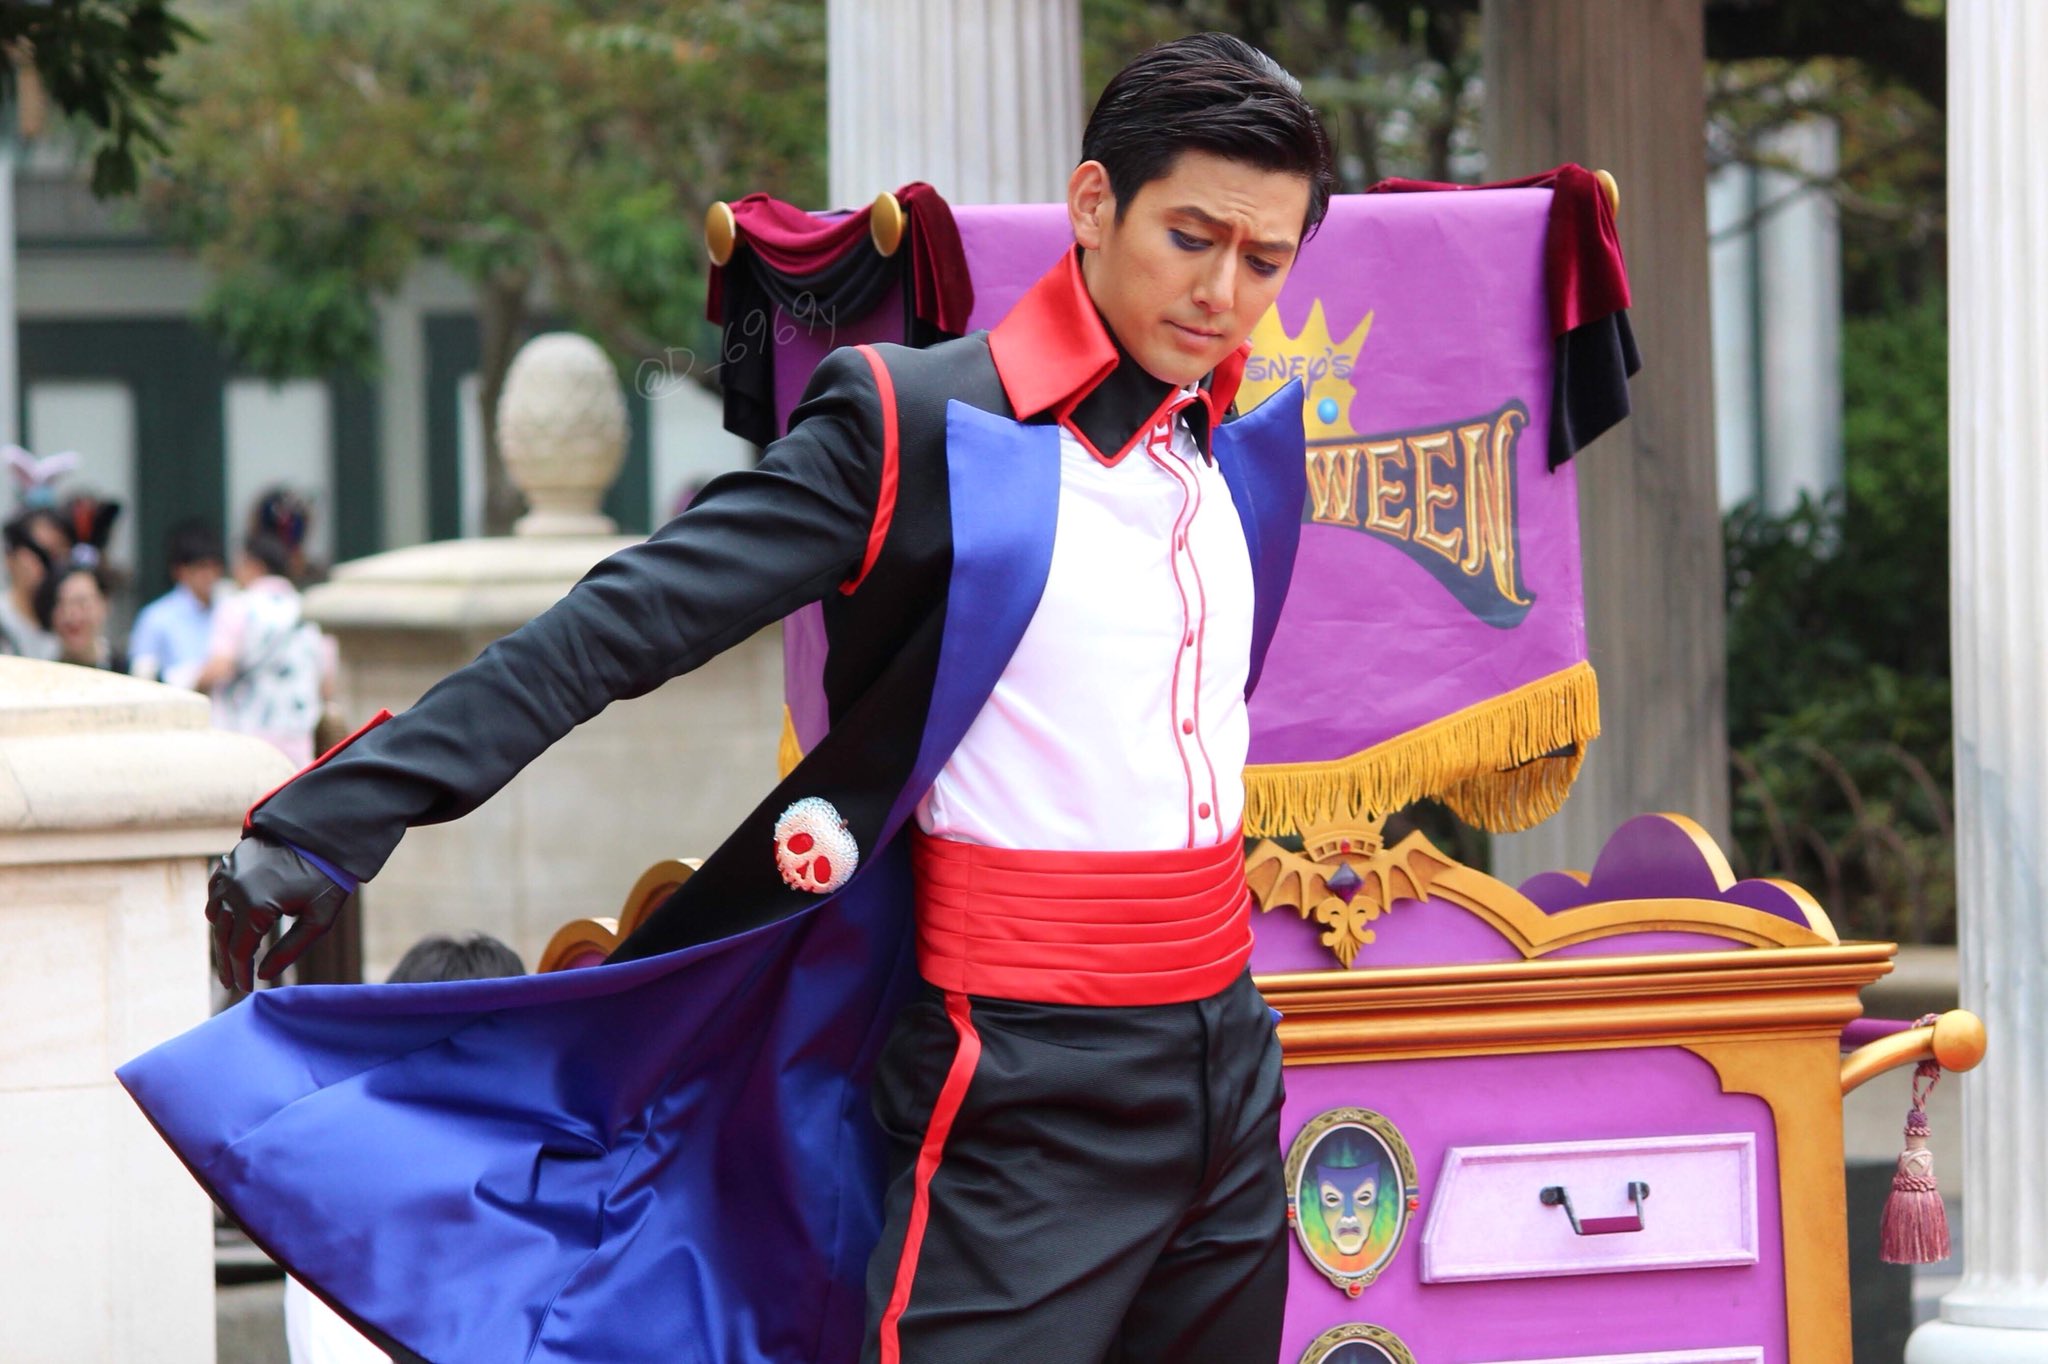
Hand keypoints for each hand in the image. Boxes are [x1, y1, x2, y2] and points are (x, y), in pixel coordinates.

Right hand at [206, 836, 351, 992]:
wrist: (323, 835)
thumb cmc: (326, 880)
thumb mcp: (317, 921)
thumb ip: (289, 951)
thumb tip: (262, 974)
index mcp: (257, 908)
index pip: (240, 951)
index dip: (241, 973)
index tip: (245, 990)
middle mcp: (235, 892)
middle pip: (223, 938)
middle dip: (227, 963)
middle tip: (230, 983)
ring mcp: (228, 876)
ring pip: (214, 916)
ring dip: (220, 939)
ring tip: (229, 957)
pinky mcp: (228, 864)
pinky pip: (215, 894)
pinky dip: (217, 911)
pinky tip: (227, 924)